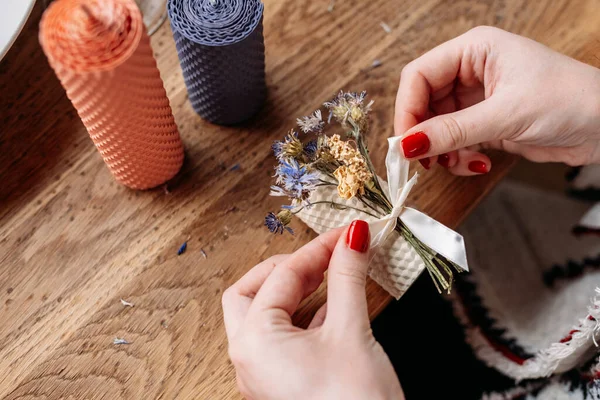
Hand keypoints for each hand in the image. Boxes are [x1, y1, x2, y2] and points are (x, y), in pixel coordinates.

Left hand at [222, 221, 403, 399]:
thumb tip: (352, 238)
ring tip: (333, 275)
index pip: (282, 275)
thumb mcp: (351, 331)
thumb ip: (347, 277)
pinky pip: (285, 339)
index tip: (347, 235)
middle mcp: (250, 358)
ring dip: (298, 292)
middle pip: (254, 292)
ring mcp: (264, 374)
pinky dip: (306, 317)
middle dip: (289, 268)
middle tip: (325, 256)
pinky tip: (335, 308)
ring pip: (268, 316)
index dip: (318, 249)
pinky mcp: (283, 384)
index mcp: (254, 341)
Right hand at [395, 26, 599, 174]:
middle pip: (423, 102)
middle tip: (423, 160)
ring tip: (455, 163)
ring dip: (441, 149)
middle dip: (423, 133)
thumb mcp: (505, 115)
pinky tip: (476, 163)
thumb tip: (408, 145)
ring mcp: (477, 98)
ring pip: (436, 125)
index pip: (419, 75)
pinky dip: (457, 156)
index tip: (405, 141)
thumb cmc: (570, 100)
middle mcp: (471, 71)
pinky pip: (455, 140)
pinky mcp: (485, 122)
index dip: (407, 108)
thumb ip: (453, 131)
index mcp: (475, 50)